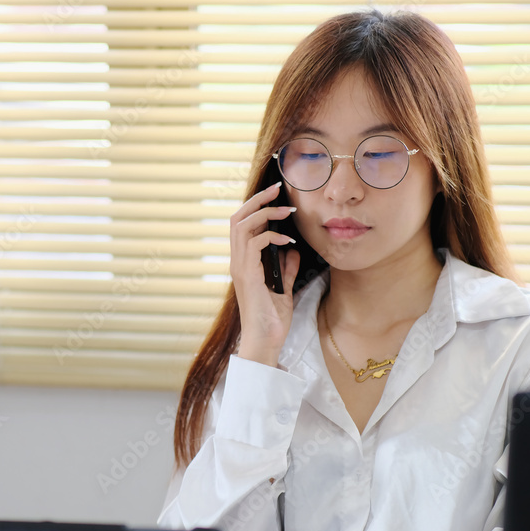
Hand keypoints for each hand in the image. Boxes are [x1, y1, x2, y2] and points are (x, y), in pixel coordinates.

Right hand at [228, 181, 301, 366]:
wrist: (265, 341)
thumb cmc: (272, 320)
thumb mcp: (283, 289)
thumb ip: (285, 269)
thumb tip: (293, 251)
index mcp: (243, 263)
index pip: (241, 225)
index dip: (255, 207)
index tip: (275, 196)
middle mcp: (237, 262)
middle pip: (236, 218)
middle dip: (256, 200)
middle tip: (277, 189)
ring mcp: (239, 267)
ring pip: (241, 225)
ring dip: (264, 213)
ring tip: (286, 210)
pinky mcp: (247, 274)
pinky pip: (255, 243)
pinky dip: (272, 237)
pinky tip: (289, 242)